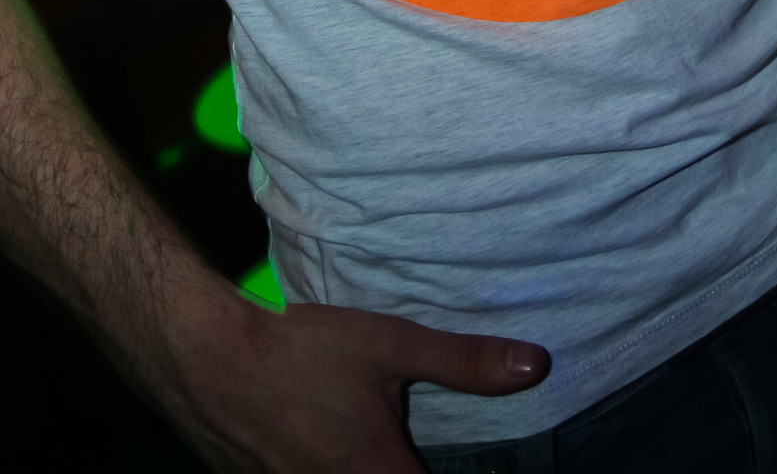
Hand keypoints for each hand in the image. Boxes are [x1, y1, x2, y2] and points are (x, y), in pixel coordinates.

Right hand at [170, 290, 548, 472]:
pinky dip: (332, 470)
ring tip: (373, 444)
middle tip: (411, 448)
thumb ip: (464, 362)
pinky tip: (325, 442)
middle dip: (404, 470)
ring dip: (371, 471)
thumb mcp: (391, 345)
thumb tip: (536, 366)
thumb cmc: (303, 351)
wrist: (210, 360)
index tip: (484, 470)